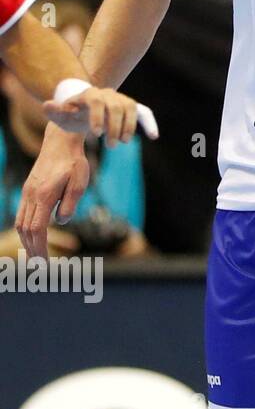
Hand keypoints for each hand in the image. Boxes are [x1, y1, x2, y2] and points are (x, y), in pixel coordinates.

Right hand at [14, 126, 89, 258]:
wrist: (61, 142)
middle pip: (26, 229)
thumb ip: (69, 204)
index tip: (44, 262)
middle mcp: (31, 196)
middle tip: (39, 265)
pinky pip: (23, 214)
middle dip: (32, 248)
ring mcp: (27, 192)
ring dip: (27, 240)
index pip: (37, 229)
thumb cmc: (74, 162)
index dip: (40, 247)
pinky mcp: (29, 189)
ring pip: (21, 222)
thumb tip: (61, 221)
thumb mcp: (80, 183)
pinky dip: (25, 228)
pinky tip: (32, 236)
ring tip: (34, 254)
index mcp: (43, 196)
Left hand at [42, 86, 156, 145]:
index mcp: (90, 94)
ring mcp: (121, 99)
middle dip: (115, 127)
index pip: (97, 101)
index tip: (96, 135)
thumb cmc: (70, 113)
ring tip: (122, 143)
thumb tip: (48, 105)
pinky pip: (144, 112)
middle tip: (110, 146)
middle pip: (117, 106)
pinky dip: (149, 123)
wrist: (83, 107)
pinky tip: (154, 136)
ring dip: (129, 126)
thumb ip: (53, 111)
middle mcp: (108, 94)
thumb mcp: (59, 114)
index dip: (98, 117)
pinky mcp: (130, 108)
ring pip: (131, 108)